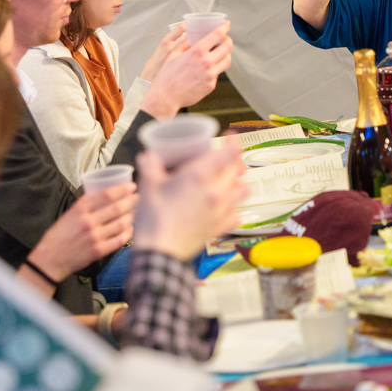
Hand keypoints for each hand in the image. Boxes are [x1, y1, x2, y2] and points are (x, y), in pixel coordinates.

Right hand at [28, 184, 137, 280]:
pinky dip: (128, 232)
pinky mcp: (99, 251)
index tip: (132, 186)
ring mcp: (95, 237)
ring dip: (132, 216)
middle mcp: (88, 222)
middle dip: (132, 201)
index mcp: (80, 209)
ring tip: (136, 212)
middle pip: (117, 208)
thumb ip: (86, 204)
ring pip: (122, 223)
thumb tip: (105, 193)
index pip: (107, 195)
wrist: (50, 259)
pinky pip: (120, 239)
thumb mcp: (69, 214)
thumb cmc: (59, 235)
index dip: (123, 189)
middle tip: (138, 197)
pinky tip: (130, 228)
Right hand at [131, 144, 247, 259]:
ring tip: (228, 182)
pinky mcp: (220, 227)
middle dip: (232, 162)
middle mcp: (216, 192)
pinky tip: (227, 208)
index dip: (233, 142)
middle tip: (224, 160)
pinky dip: (235, 208)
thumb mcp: (148, 187)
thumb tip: (149, 156)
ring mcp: (221, 210)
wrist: (160, 253)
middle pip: (236, 170)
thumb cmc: (154, 219)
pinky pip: (237, 214)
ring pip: (242, 191)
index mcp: (199, 176)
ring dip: (238, 183)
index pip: (228, 153)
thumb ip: (150, 167)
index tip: (231, 137)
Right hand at [141, 21, 233, 117]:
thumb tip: (192, 37)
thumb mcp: (173, 54)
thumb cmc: (167, 76)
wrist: (166, 97)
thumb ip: (185, 44)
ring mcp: (210, 75)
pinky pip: (217, 74)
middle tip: (225, 39)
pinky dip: (215, 69)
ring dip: (225, 55)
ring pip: (226, 61)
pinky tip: (208, 68)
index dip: (224, 27)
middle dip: (228, 41)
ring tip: (220, 53)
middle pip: (227, 48)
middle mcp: (206, 63)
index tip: (226, 24)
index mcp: (197, 52)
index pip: (217, 35)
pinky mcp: (211, 85)